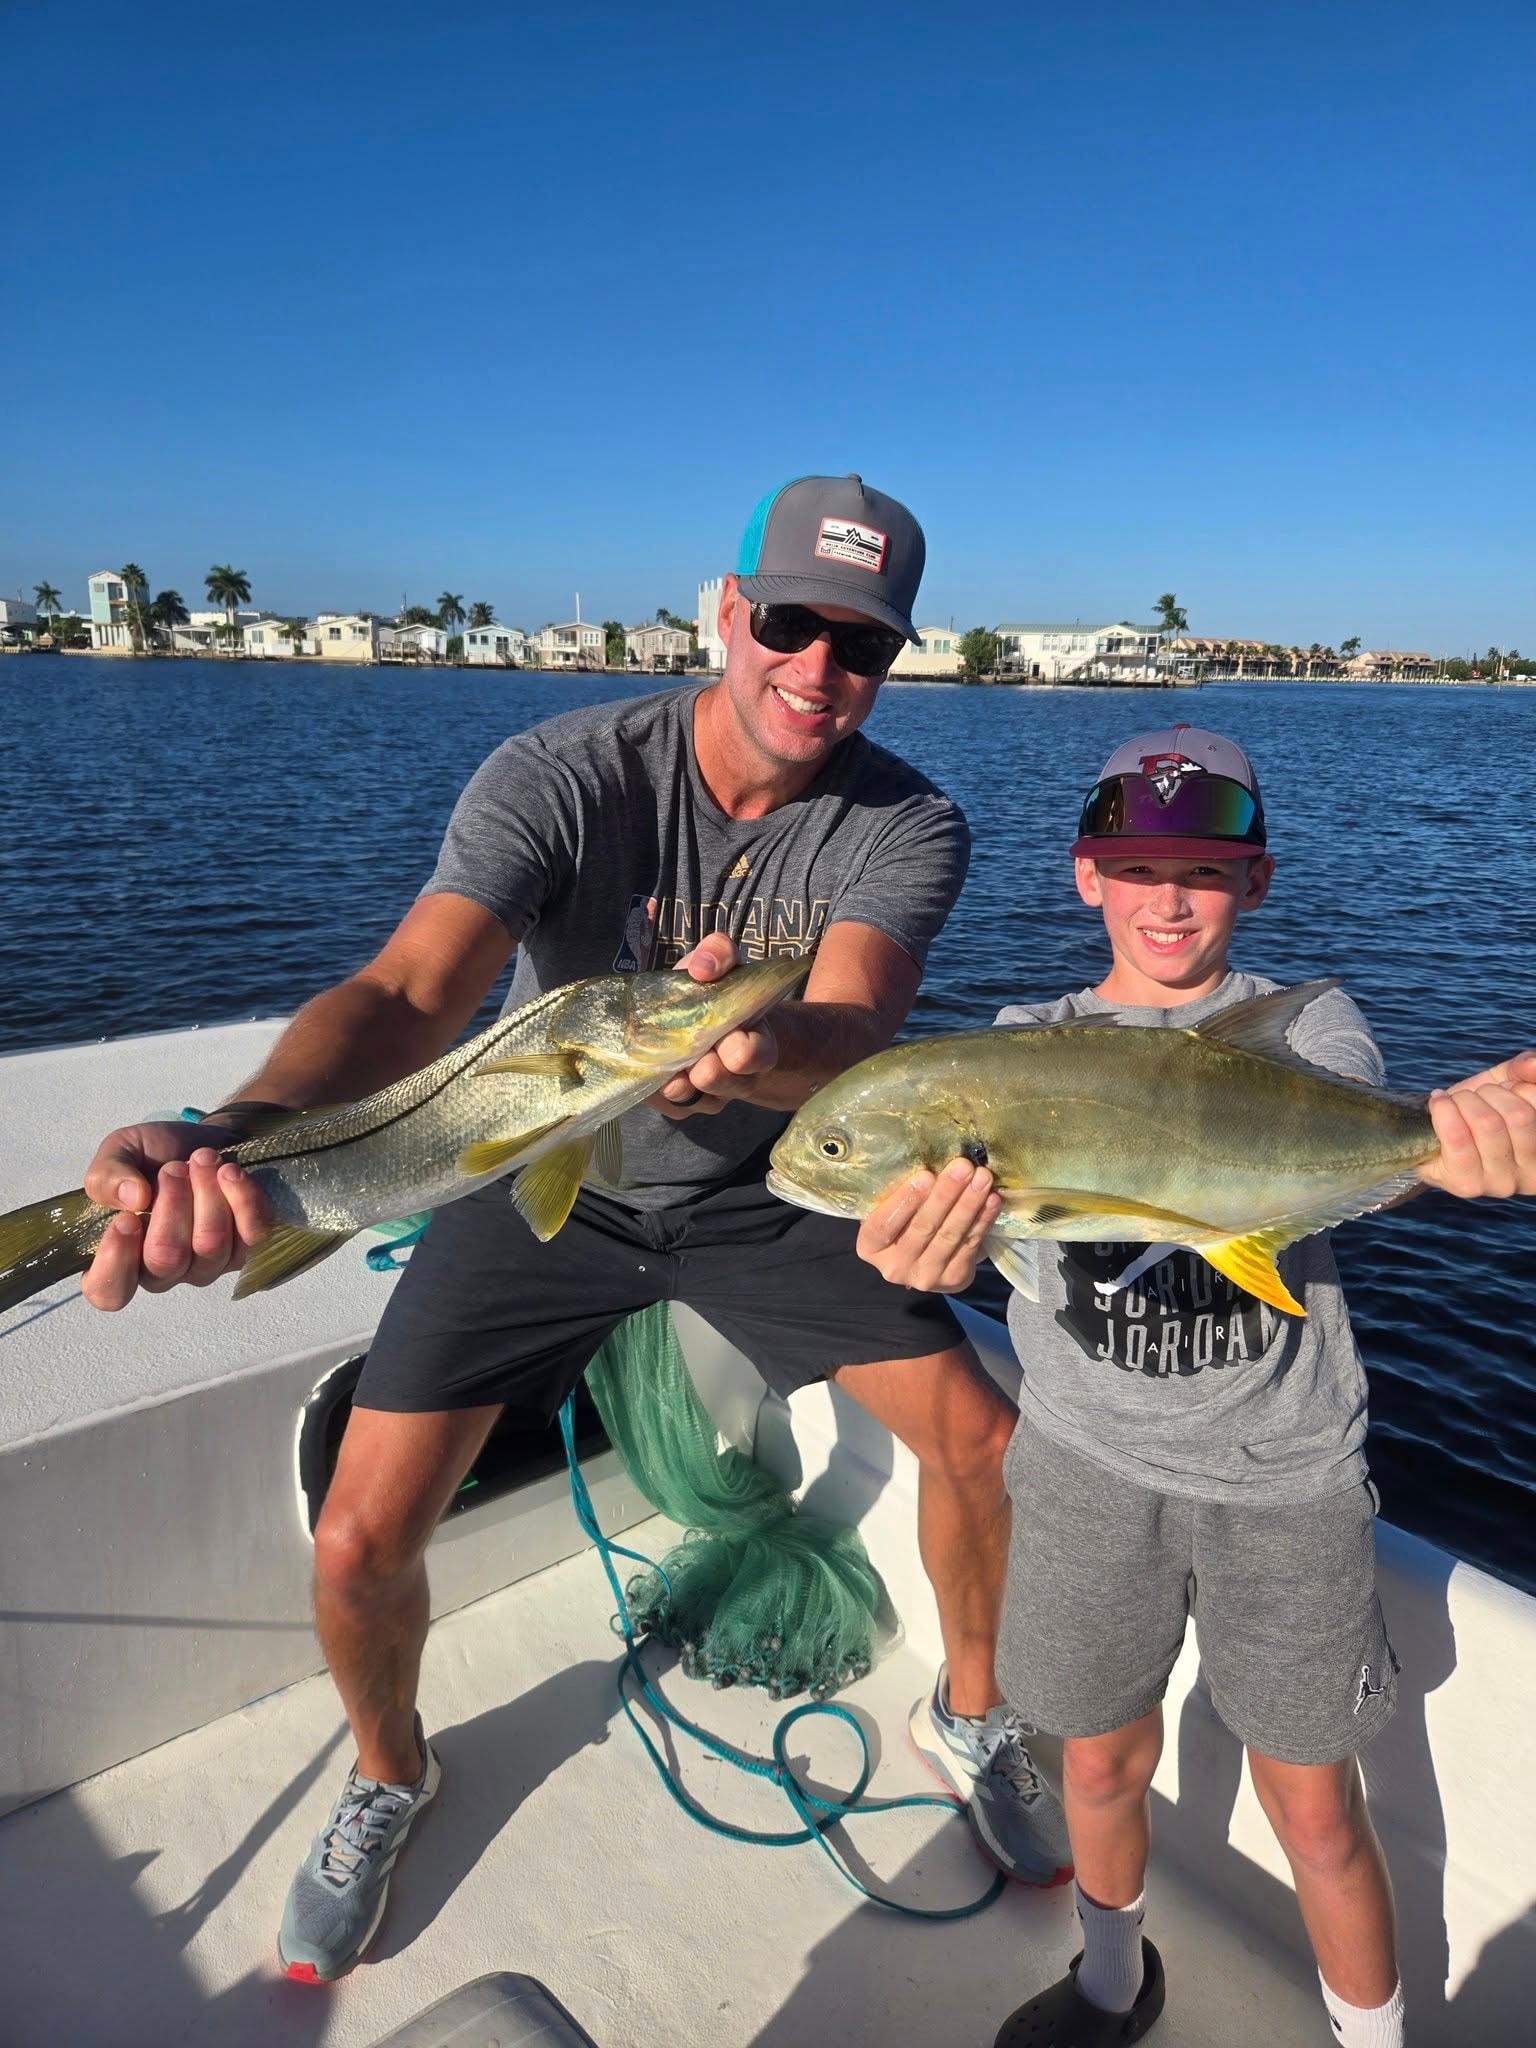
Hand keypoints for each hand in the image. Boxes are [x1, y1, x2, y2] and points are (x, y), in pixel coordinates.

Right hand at [80, 1121, 271, 1310]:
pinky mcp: (246, 1249)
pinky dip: (242, 1198)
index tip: (127, 1218)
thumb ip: (107, 1175)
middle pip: (166, 1259)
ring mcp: (208, 1266)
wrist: (204, 1138)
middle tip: (173, 1168)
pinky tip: (230, 1172)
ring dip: (207, 1194)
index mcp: (121, 1257)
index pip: (111, 1291)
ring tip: (203, 1159)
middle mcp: (164, 1272)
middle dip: (171, 1204)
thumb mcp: (119, 1151)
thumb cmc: (154, 1154)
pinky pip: (252, 1235)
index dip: (116, 1261)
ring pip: (210, 1245)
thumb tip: (132, 1199)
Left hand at [652, 935, 781, 1118]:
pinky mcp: (684, 1103)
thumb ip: (717, 954)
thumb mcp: (718, 962)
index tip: (731, 1040)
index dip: (747, 1052)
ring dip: (685, 1089)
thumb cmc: (708, 988)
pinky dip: (660, 1095)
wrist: (693, 1015)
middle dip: (715, 1075)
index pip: (760, 1053)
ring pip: (704, 1101)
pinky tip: (652, 1081)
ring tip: (672, 1079)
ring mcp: (713, 1091)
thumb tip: (702, 970)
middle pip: (734, 1085)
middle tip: (700, 1066)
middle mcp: (740, 1073)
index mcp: (757, 1038)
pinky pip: (673, 1107)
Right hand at [855, 1158, 1001, 1292]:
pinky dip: (983, 1220)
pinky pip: (970, 1244)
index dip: (905, 1201)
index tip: (926, 1175)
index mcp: (870, 1247)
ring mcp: (925, 1277)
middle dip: (946, 1194)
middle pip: (922, 1227)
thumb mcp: (890, 1211)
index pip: (884, 1224)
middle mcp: (894, 1267)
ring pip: (949, 1235)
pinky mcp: (954, 1279)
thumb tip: (928, 1161)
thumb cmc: (903, 1224)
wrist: (923, 1261)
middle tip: (963, 1167)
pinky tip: (992, 1199)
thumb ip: (899, 1195)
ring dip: (969, 1203)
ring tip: (982, 1178)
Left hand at [1417, 1051, 1535, 1199]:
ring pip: (1488, 1124)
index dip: (1517, 1088)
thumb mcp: (1506, 1085)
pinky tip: (1438, 1103)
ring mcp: (1501, 1185)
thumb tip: (1533, 1064)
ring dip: (1465, 1101)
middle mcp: (1532, 1175)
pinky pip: (1457, 1139)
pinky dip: (1444, 1110)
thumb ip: (1523, 1071)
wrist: (1431, 1137)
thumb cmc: (1478, 1110)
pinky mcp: (1468, 1186)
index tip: (1502, 1092)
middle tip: (1474, 1097)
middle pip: (1518, 1116)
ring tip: (1457, 1102)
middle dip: (1489, 1093)